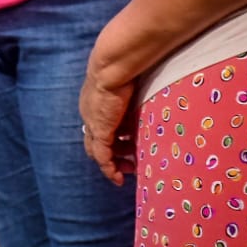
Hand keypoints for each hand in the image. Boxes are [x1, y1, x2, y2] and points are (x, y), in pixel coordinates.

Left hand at [79, 66, 136, 185]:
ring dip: (115, 162)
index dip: (113, 139)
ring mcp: (93, 123)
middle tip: (131, 163)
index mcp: (96, 104)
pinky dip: (109, 169)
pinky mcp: (100, 131)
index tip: (129, 147)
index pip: (100, 128)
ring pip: (100, 151)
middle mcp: (91, 115)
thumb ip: (137, 99)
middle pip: (97, 141)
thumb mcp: (131, 88)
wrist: (111, 66)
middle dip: (114, 154)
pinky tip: (118, 179)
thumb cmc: (125, 70)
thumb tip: (155, 100)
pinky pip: (102, 156)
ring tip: (131, 169)